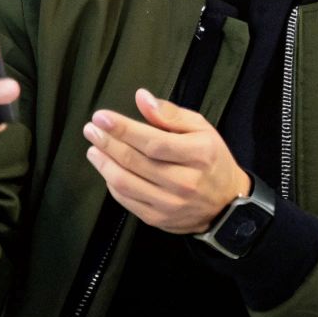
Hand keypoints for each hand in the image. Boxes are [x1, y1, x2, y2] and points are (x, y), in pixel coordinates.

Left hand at [83, 88, 250, 234]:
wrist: (226, 202)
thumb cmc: (211, 159)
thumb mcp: (201, 128)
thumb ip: (170, 114)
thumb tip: (141, 98)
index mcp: (199, 154)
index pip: (154, 141)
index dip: (124, 129)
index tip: (101, 117)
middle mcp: (185, 181)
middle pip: (135, 161)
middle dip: (107, 143)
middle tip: (91, 130)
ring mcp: (170, 203)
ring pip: (126, 183)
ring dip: (104, 164)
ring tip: (94, 149)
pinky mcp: (158, 219)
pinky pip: (126, 200)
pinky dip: (112, 183)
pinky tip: (108, 169)